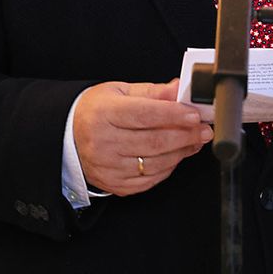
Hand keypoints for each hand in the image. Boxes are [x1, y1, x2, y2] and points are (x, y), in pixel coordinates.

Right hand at [72, 79, 211, 195]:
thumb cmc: (97, 111)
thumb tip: (179, 89)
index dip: (173, 115)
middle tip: (203, 129)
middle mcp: (103, 142)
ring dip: (181, 152)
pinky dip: (169, 167)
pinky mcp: (116, 184)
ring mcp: (109, 167)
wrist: (69, 136)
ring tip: (194, 140)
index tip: (194, 114)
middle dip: (185, 135)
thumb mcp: (119, 92)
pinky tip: (176, 154)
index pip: (144, 114)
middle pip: (154, 141)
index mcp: (103, 113)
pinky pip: (151, 179)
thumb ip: (152, 93)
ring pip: (156, 162)